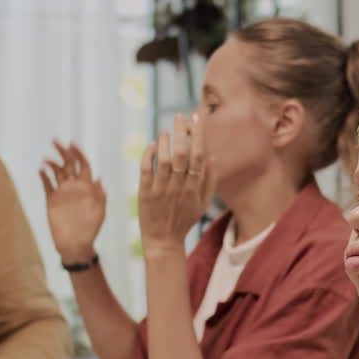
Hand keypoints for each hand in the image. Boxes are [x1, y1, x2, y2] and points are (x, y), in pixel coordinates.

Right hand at [40, 139, 105, 264]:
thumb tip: (99, 180)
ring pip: (56, 172)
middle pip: (68, 164)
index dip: (79, 153)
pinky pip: (47, 184)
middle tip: (56, 140)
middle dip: (63, 151)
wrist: (75, 245)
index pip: (83, 165)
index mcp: (87, 187)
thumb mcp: (99, 212)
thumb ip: (99, 196)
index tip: (72, 143)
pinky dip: (43, 176)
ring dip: (52, 162)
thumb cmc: (90, 230)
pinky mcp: (52, 200)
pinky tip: (41, 169)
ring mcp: (62, 192)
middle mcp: (74, 187)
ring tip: (46, 159)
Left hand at [138, 113, 214, 254]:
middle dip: (182, 132)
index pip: (199, 156)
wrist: (163, 241)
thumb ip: (209, 181)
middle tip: (180, 117)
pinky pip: (146, 169)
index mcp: (194, 188)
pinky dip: (148, 155)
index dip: (198, 135)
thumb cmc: (184, 221)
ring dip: (165, 142)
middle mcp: (179, 187)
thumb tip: (213, 157)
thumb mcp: (203, 204)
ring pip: (164, 160)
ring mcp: (161, 189)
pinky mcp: (145, 193)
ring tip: (165, 132)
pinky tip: (151, 146)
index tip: (197, 119)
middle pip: (182, 154)